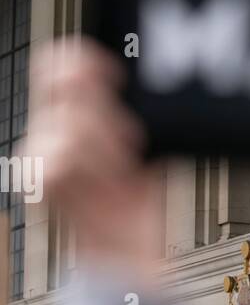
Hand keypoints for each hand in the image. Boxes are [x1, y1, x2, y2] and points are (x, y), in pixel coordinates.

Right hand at [25, 38, 161, 279]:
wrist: (129, 245)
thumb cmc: (139, 193)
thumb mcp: (149, 143)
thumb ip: (140, 110)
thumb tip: (154, 84)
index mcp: (74, 109)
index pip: (58, 62)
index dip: (83, 59)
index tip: (118, 78)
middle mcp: (52, 124)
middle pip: (64, 84)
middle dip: (105, 109)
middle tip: (131, 139)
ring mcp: (41, 150)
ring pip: (71, 126)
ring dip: (109, 149)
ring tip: (124, 170)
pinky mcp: (40, 179)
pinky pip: (63, 159)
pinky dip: (94, 172)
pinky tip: (107, 186)